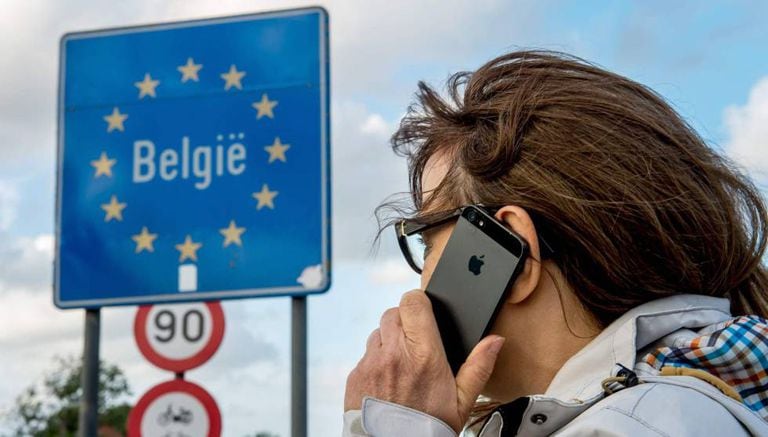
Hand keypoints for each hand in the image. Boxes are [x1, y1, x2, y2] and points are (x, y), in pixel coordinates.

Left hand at [344, 289, 504, 432]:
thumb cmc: (429, 428)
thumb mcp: (462, 401)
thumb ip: (479, 366)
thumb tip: (495, 341)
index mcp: (424, 355)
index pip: (413, 302)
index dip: (419, 302)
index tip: (425, 313)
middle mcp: (394, 354)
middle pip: (393, 312)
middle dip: (405, 323)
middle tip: (416, 345)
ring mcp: (371, 363)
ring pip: (378, 333)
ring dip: (389, 342)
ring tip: (402, 367)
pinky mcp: (355, 375)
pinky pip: (366, 355)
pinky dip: (376, 361)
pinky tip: (388, 381)